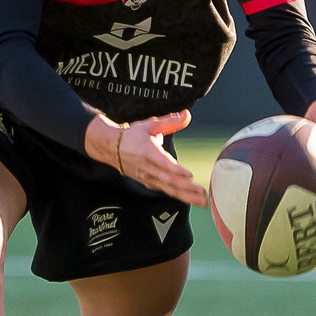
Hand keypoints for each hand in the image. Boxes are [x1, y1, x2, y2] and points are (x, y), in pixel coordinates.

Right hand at [86, 109, 207, 206]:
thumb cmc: (132, 136)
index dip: (176, 170)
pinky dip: (179, 196)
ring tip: (202, 201)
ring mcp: (148, 178)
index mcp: (148, 152)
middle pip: (169, 181)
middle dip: (187, 189)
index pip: (163, 163)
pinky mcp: (149, 183)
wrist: (112, 148)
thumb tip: (186, 114)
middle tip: (203, 193)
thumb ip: (170, 122)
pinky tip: (192, 199)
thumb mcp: (150, 125)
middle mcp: (148, 168)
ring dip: (187, 196)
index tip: (190, 175)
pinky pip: (166, 191)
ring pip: (169, 189)